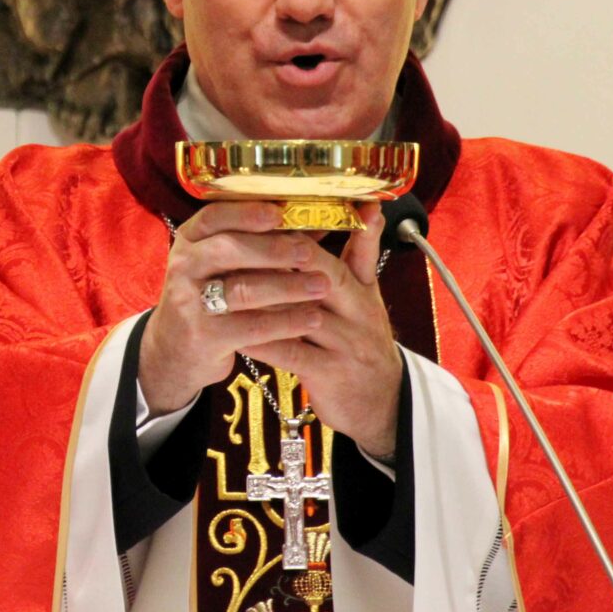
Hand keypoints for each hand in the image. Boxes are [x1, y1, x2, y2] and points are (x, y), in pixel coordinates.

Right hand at [138, 201, 337, 413]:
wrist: (176, 353)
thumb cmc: (211, 299)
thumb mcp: (222, 267)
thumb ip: (261, 245)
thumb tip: (315, 225)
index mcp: (189, 241)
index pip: (213, 217)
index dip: (245, 213)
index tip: (279, 213)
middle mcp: (183, 267)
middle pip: (227, 250)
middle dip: (273, 250)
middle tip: (309, 253)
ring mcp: (189, 302)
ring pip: (243, 290)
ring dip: (287, 287)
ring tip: (321, 285)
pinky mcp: (204, 337)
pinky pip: (251, 326)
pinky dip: (286, 322)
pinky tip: (312, 318)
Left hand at [240, 204, 404, 456]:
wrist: (385, 404)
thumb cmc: (364, 341)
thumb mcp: (368, 296)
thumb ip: (361, 253)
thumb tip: (368, 207)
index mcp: (363, 290)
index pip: (334, 254)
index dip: (300, 236)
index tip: (265, 220)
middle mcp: (359, 314)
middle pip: (320, 277)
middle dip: (279, 260)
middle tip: (237, 246)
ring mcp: (346, 346)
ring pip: (301, 315)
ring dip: (263, 299)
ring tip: (227, 284)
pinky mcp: (330, 376)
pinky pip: (291, 354)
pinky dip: (263, 341)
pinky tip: (236, 332)